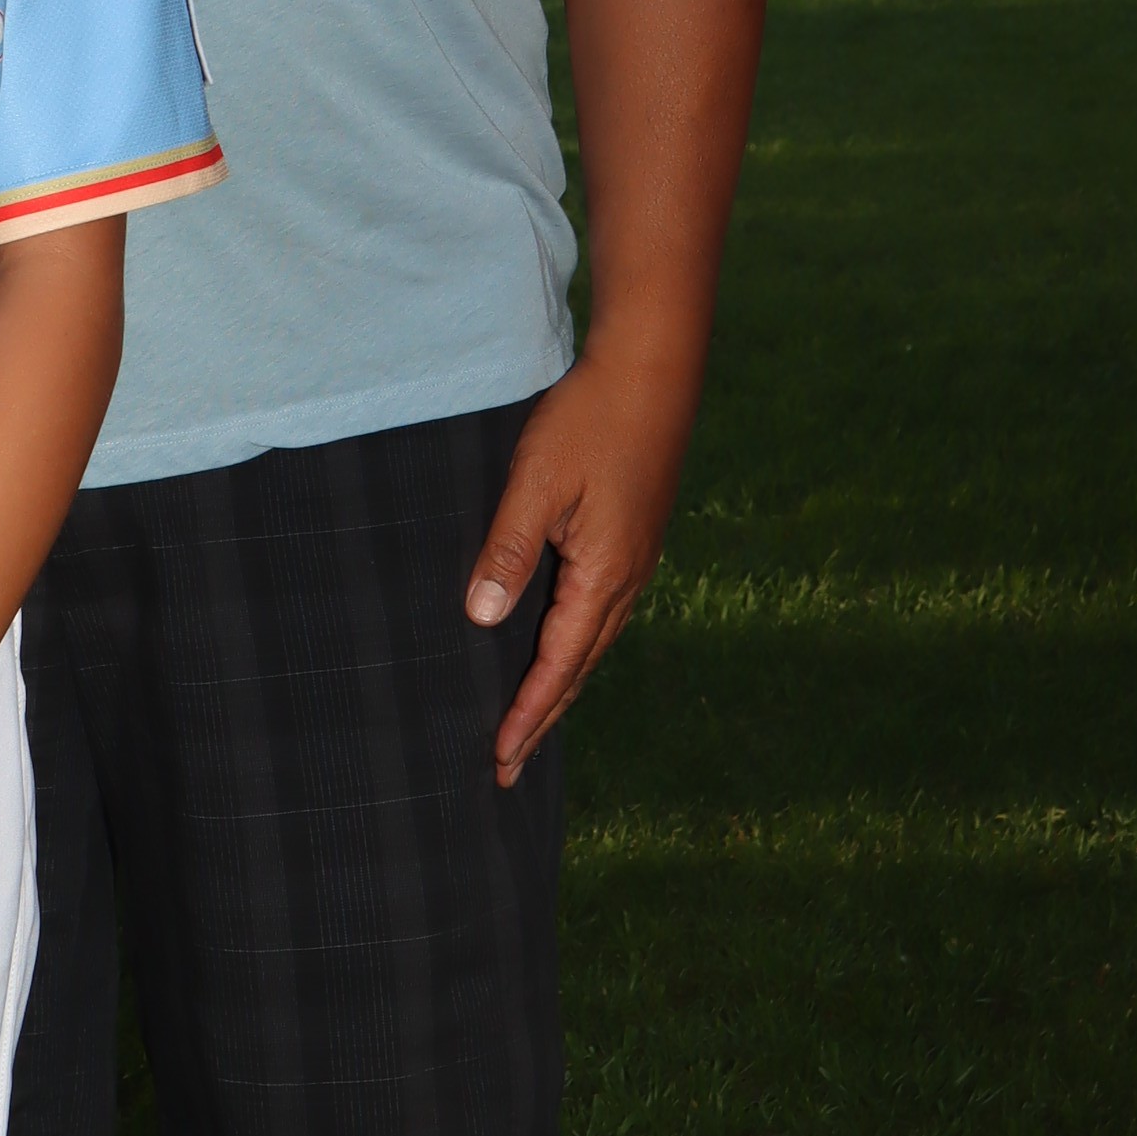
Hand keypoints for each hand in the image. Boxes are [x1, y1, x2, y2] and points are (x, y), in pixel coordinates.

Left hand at [462, 342, 698, 786]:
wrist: (654, 370)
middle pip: (579, 666)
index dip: (527, 714)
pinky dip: (574, 645)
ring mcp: (635, 559)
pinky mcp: (633, 537)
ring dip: (560, 684)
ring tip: (529, 721)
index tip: (499, 758)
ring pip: (592, 641)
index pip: (558, 665)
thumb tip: (482, 619)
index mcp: (604, 574)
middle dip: (543, 717)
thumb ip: (508, 552)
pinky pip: (600, 611)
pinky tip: (557, 645)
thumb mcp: (537, 483)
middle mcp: (627, 578)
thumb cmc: (590, 420)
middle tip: (508, 766)